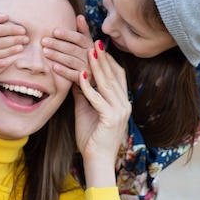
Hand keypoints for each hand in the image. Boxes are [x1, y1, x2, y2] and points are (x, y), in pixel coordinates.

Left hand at [42, 14, 93, 82]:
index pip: (79, 38)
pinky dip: (63, 71)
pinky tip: (53, 66)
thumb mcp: (87, 42)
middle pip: (73, 49)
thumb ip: (83, 30)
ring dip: (57, 56)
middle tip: (44, 41)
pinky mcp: (84, 80)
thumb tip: (80, 16)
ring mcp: (87, 68)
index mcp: (90, 45)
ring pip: (71, 61)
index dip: (67, 35)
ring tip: (45, 52)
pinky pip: (72, 75)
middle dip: (57, 44)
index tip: (54, 31)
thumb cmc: (87, 55)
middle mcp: (90, 56)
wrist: (97, 74)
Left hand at [74, 41, 130, 187]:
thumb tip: (75, 73)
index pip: (115, 70)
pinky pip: (98, 98)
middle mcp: (124, 101)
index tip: (93, 38)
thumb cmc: (91, 137)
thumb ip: (84, 91)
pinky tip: (79, 75)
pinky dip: (88, 86)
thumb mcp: (86, 108)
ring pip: (107, 82)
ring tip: (87, 50)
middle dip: (99, 54)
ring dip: (95, 65)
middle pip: (112, 72)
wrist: (97, 161)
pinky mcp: (112, 119)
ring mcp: (120, 110)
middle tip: (90, 38)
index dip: (105, 54)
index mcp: (121, 98)